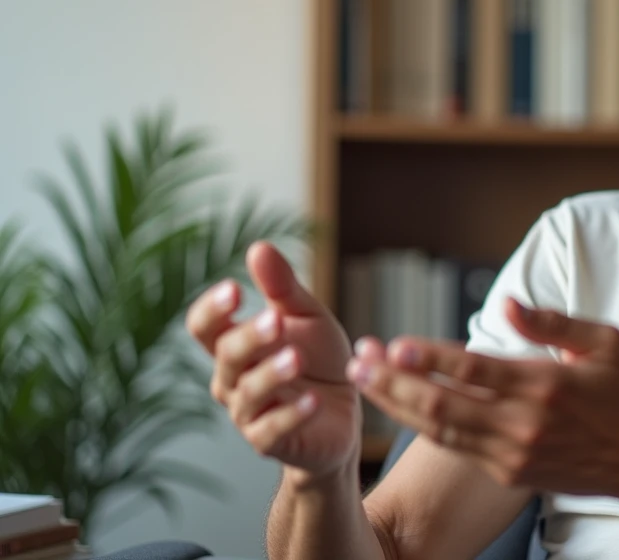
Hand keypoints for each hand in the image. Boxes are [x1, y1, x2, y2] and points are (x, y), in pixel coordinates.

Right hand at [187, 241, 359, 480]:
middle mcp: (232, 380)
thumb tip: (259, 247)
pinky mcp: (271, 441)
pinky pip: (274, 430)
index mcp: (234, 344)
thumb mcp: (307, 318)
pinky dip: (293, 414)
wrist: (343, 413)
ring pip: (248, 393)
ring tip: (296, 359)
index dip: (212, 309)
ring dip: (271, 374)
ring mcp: (248, 413)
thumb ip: (282, 288)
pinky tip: (314, 400)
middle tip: (274, 320)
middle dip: (249, 338)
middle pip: (227, 356)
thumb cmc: (318, 360)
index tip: (234, 289)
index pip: (204, 327)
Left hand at [347, 298, 618, 507]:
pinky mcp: (512, 473)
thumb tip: (507, 303)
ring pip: (441, 430)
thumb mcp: (604, 342)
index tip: (392, 343)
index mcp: (544, 385)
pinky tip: (403, 408)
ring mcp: (514, 454)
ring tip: (366, 381)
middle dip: (392, 382)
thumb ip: (551, 322)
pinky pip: (458, 448)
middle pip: (441, 404)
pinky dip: (426, 428)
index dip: (426, 357)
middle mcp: (522, 423)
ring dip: (398, 406)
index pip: (471, 369)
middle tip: (358, 360)